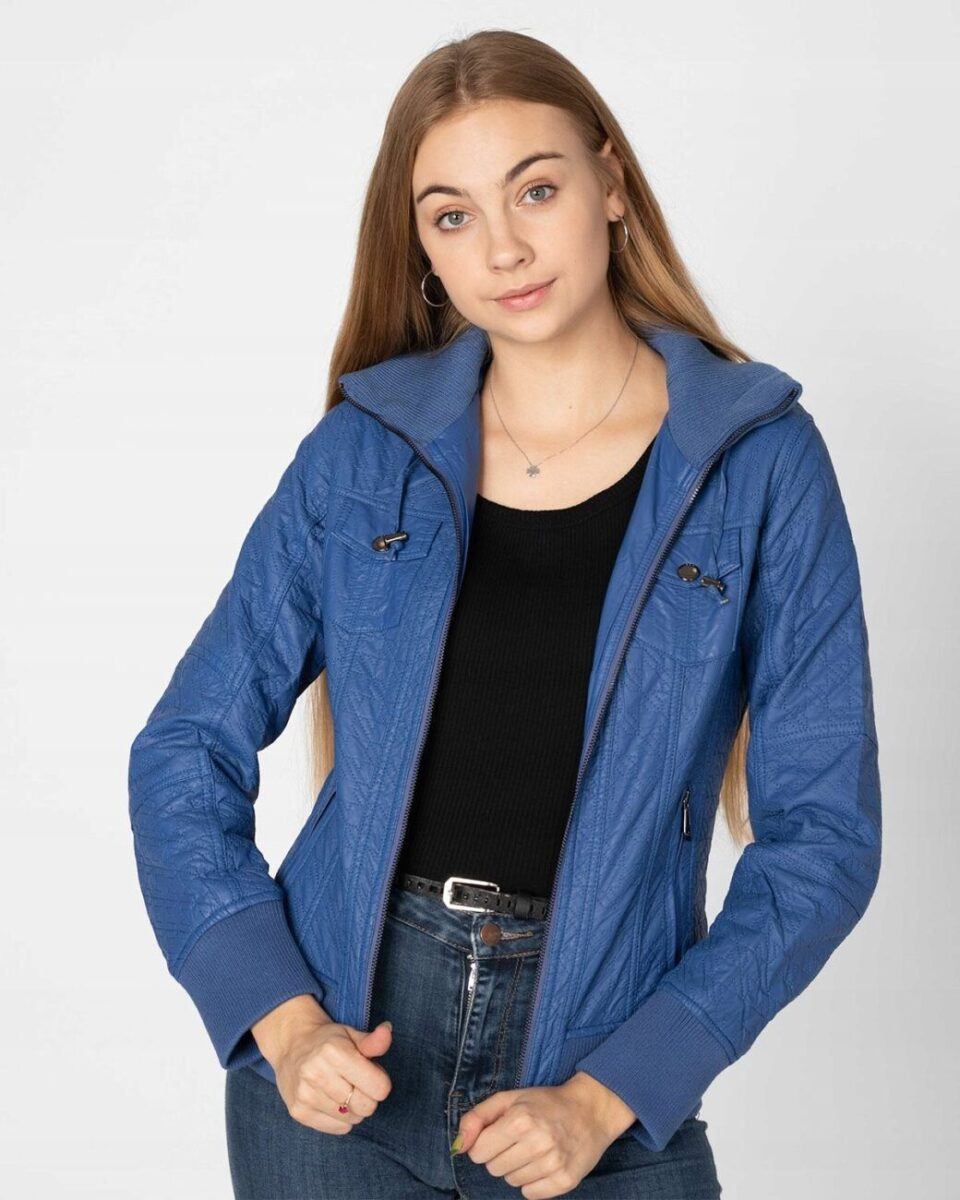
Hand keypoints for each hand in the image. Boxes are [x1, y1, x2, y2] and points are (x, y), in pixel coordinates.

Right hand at [252, 996, 393, 1133]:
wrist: (292, 1046)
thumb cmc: (328, 1041)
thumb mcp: (351, 1035)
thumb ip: (373, 1041)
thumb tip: (387, 1031)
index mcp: (334, 1051)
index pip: (379, 1087)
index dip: (381, 1081)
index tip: (371, 1072)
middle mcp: (316, 1074)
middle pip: (366, 1106)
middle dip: (369, 1096)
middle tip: (358, 1083)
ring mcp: (305, 1095)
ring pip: (353, 1119)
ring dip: (354, 1108)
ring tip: (342, 1089)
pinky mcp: (299, 1112)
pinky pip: (339, 1128)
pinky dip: (342, 1119)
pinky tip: (332, 1100)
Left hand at [450, 1072, 635, 1197]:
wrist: (591, 1110)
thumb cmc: (545, 1103)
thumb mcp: (509, 1098)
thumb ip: (477, 1118)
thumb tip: (458, 1146)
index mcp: (520, 1119)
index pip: (479, 1152)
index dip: (486, 1143)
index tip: (500, 1134)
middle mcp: (537, 1142)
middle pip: (494, 1169)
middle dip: (501, 1156)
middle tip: (520, 1140)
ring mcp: (553, 1163)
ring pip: (511, 1182)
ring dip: (518, 1168)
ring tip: (535, 1149)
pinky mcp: (565, 1181)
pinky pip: (530, 1194)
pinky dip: (533, 1182)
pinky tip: (544, 1163)